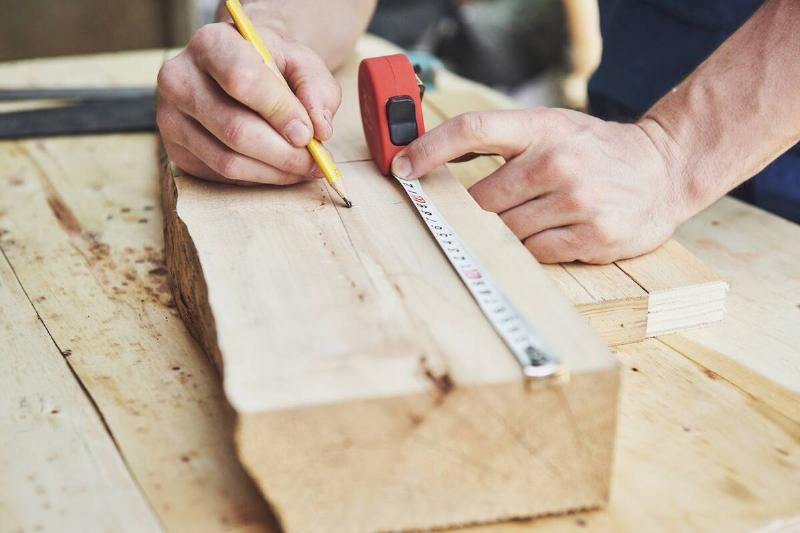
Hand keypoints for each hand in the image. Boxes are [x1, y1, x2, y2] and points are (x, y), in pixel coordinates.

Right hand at [157, 22, 340, 184]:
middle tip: (315, 161)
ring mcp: (171, 118)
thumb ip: (316, 89)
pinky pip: (222, 177)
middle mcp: (179, 79)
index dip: (279, 112)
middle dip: (284, 154)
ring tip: (303, 168)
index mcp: (211, 44)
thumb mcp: (301, 62)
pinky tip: (277, 168)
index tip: (308, 133)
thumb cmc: (270, 67)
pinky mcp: (176, 151)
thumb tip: (319, 130)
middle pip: (235, 130)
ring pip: (228, 161)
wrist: (237, 71)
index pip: (241, 80)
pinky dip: (258, 178)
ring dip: (274, 173)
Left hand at [391, 108, 691, 263]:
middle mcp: (557, 161)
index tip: (402, 167)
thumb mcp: (552, 128)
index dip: (429, 149)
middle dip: (470, 213)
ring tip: (529, 219)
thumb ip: (502, 143)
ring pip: (504, 231)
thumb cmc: (594, 150)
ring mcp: (577, 201)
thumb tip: (435, 162)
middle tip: (472, 215)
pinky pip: (533, 254)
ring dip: (501, 234)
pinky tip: (548, 234)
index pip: (471, 130)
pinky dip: (529, 250)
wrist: (663, 169)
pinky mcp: (592, 236)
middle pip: (481, 199)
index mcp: (541, 128)